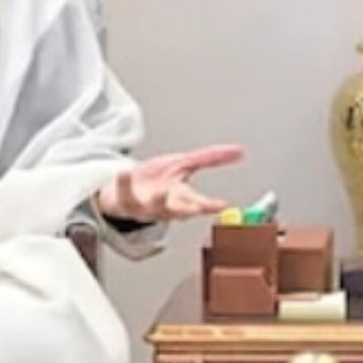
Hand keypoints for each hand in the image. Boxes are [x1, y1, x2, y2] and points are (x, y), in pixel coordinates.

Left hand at [97, 144, 245, 224]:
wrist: (123, 191)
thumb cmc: (156, 181)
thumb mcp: (184, 165)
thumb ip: (211, 158)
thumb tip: (239, 152)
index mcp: (181, 197)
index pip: (199, 203)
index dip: (211, 205)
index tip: (223, 205)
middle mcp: (165, 206)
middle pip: (179, 211)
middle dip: (189, 210)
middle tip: (197, 207)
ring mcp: (145, 206)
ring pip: (153, 206)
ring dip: (159, 200)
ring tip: (163, 191)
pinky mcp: (125, 201)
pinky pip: (124, 193)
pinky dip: (124, 182)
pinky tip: (125, 171)